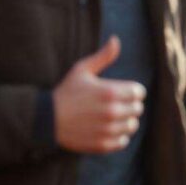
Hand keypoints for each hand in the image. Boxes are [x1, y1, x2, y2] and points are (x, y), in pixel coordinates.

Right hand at [52, 36, 145, 153]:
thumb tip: (116, 40)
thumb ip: (103, 56)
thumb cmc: (66, 93)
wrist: (46, 120)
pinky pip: (123, 142)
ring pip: (132, 126)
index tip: (122, 93)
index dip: (132, 91)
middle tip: (115, 105)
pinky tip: (107, 130)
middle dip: (130, 106)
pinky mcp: (102, 144)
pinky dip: (118, 137)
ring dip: (125, 121)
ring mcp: (108, 129)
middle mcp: (112, 111)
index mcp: (111, 92)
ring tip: (112, 118)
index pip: (139, 93)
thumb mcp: (82, 70)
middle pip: (138, 109)